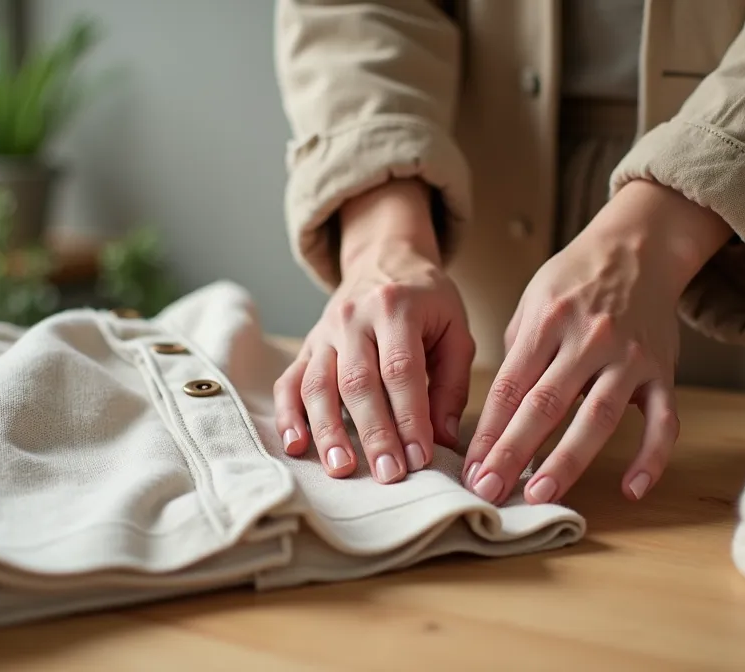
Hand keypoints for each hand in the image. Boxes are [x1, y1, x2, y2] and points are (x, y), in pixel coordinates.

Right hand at [276, 179, 474, 482]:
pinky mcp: (306, 347)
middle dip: (373, 433)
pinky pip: (289, 382)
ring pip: (319, 385)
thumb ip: (453, 384)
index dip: (410, 417)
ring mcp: (323, 332)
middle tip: (388, 474)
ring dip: (328, 431)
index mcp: (396, 308)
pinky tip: (296, 446)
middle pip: (358, 382)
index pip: (401, 370)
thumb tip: (444, 439)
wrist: (384, 260)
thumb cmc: (427, 302)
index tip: (421, 458)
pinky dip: (289, 416)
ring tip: (341, 469)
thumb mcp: (455, 330)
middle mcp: (353, 317)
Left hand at [462, 179, 731, 504]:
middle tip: (488, 491)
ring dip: (567, 461)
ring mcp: (629, 357)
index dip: (488, 431)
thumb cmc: (577, 278)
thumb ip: (517, 351)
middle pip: (545, 405)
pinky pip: (663, 421)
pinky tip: (631, 489)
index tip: (470, 468)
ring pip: (597, 417)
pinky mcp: (662, 372)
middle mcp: (589, 339)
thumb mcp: (534, 299)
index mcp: (548, 322)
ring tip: (540, 496)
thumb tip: (499, 409)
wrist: (639, 246)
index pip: (511, 386)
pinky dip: (651, 457)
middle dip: (512, 453)